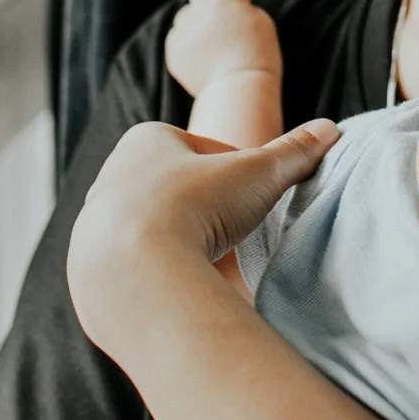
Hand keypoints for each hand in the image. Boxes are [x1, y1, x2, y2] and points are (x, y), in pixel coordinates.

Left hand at [67, 119, 337, 352]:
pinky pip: (130, 270)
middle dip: (202, 209)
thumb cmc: (196, 209)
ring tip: (208, 266)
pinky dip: (155, 278)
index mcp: (145, 140)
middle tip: (232, 233)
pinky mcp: (86, 269)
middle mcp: (110, 177)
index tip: (251, 197)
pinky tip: (180, 290)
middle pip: (172, 190)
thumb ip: (294, 151)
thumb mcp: (258, 174)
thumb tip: (331, 129)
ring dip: (176, 244)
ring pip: (148, 230)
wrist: (136, 275)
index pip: (201, 150)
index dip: (234, 173)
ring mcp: (93, 225)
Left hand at [164, 0, 281, 96]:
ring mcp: (186, 30)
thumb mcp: (258, 21)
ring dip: (198, 22)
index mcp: (228, 1)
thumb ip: (237, 4)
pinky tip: (204, 59)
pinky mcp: (174, 49)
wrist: (239, 90)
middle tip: (221, 14)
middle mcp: (203, 11)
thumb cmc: (257, 56)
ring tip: (214, 44)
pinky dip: (188, 44)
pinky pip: (178, 36)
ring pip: (186, 13)